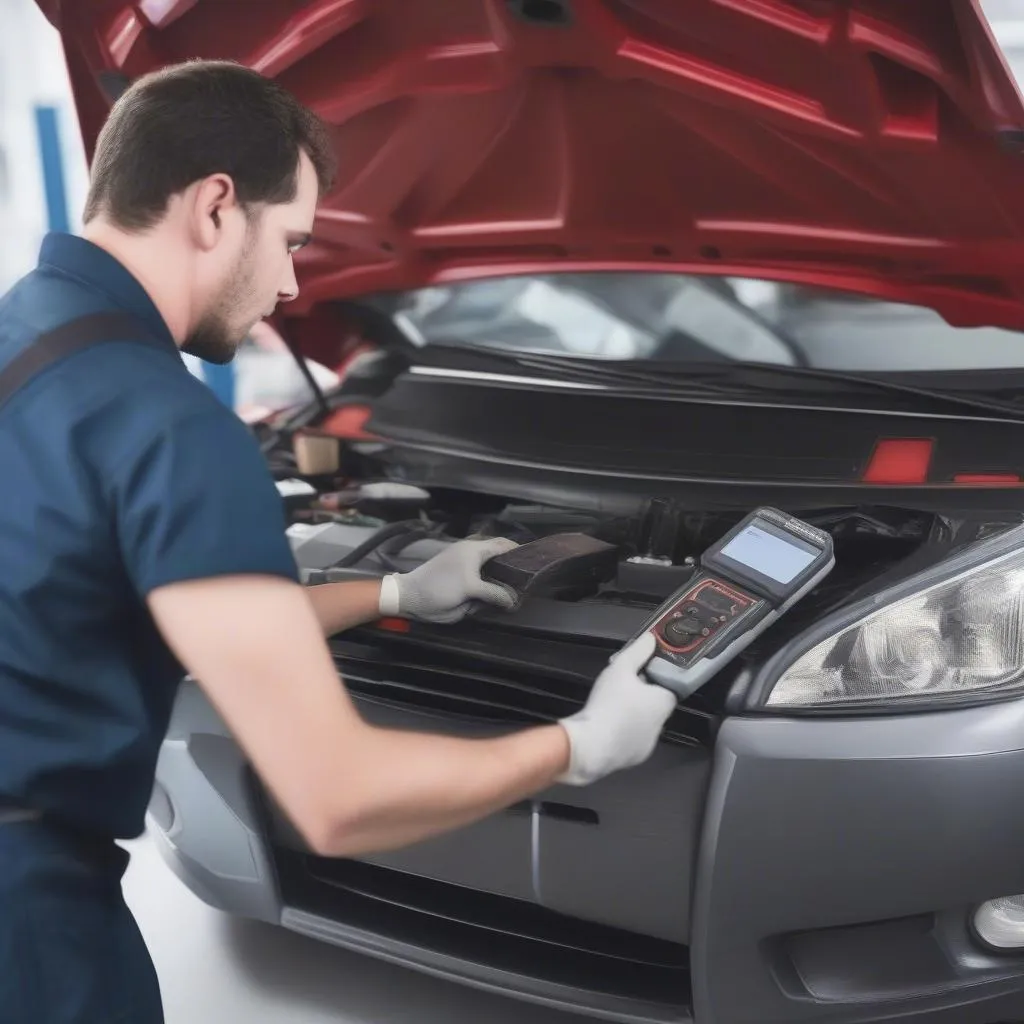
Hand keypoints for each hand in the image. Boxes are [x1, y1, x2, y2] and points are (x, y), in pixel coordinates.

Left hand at [379, 536, 519, 623]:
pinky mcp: (458, 573)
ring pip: (491, 565)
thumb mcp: (469, 591)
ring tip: (516, 588)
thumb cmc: (438, 589)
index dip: (521, 552)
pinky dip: (490, 580)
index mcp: (474, 550)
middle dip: (513, 565)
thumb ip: (493, 593)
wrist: (409, 597)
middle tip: (528, 580)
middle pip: (499, 554)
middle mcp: (471, 552)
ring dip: (502, 574)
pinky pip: (480, 574)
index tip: (536, 563)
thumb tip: (513, 600)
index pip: (504, 545)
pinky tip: (497, 592)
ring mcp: (463, 561)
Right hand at [555, 632, 675, 785]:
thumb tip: (651, 639)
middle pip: (655, 705)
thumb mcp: (620, 668)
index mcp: (663, 702)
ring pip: (644, 724)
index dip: (654, 679)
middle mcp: (661, 725)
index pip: (670, 687)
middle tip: (621, 688)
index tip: (638, 674)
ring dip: (633, 716)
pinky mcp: (635, 758)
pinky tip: (608, 726)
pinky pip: (633, 741)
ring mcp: (649, 744)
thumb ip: (638, 651)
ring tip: (611, 708)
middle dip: (641, 697)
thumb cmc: (608, 705)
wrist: (590, 747)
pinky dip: (624, 733)